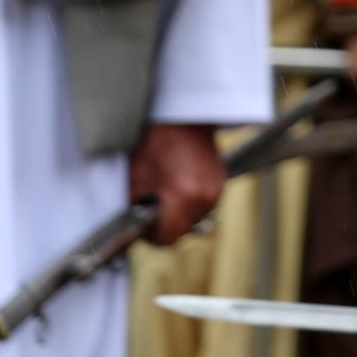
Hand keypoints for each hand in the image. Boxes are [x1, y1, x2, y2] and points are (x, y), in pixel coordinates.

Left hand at [130, 123, 225, 244]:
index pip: (168, 237)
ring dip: (181, 214)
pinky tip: (181, 186)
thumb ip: (136, 207)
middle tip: (153, 207)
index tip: (145, 227)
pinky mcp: (220, 184)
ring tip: (169, 193)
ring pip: (194, 220)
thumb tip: (136, 226)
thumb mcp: (136, 177)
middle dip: (167, 224)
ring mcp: (215, 191)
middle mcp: (204, 196)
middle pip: (182, 231)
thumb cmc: (158, 142)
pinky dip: (191, 202)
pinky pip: (203, 206)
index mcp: (183, 195)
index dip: (152, 236)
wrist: (183, 118)